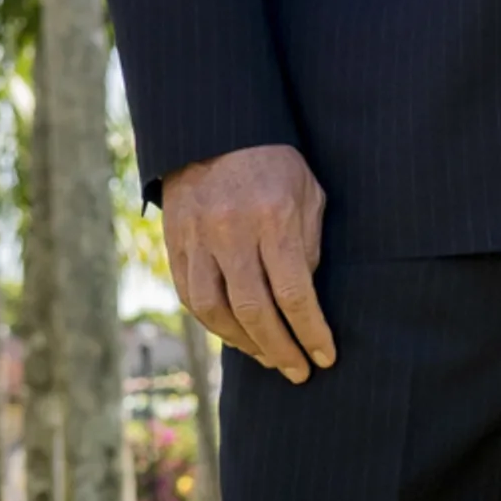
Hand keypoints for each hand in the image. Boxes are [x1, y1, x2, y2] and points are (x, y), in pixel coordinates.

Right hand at [160, 144, 337, 383]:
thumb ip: (307, 246)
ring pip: (215, 310)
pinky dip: (214, 324)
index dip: (310, 332)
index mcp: (272, 217)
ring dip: (244, 344)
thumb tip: (303, 300)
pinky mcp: (175, 242)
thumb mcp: (307, 193)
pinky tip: (235, 335)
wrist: (214, 128)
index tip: (325, 356)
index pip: (293, 293)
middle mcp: (231, 231)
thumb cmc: (274, 162)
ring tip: (268, 357)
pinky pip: (191, 296)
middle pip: (253, 311)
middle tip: (298, 372)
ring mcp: (197, 238)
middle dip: (280, 349)